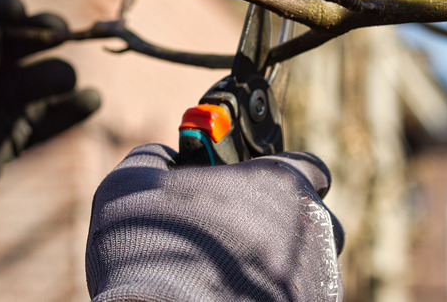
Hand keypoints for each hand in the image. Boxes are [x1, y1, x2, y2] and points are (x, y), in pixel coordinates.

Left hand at [0, 0, 99, 283]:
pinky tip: (89, 102)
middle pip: (9, 42)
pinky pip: (42, 121)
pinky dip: (67, 112)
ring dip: (54, 74)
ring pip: (32, 80)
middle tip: (57, 32)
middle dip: (36, 33)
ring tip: (65, 81)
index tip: (16, 10)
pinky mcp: (6, 141)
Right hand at [86, 144, 343, 301]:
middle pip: (310, 218)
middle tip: (233, 234)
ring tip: (230, 272)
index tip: (256, 187)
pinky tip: (232, 297)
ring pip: (307, 262)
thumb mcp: (130, 183)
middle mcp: (310, 226)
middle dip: (279, 224)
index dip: (283, 176)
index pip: (309, 167)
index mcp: (279, 182)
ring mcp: (315, 275)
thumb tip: (163, 159)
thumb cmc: (150, 248)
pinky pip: (298, 297)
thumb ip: (156, 158)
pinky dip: (271, 295)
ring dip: (278, 263)